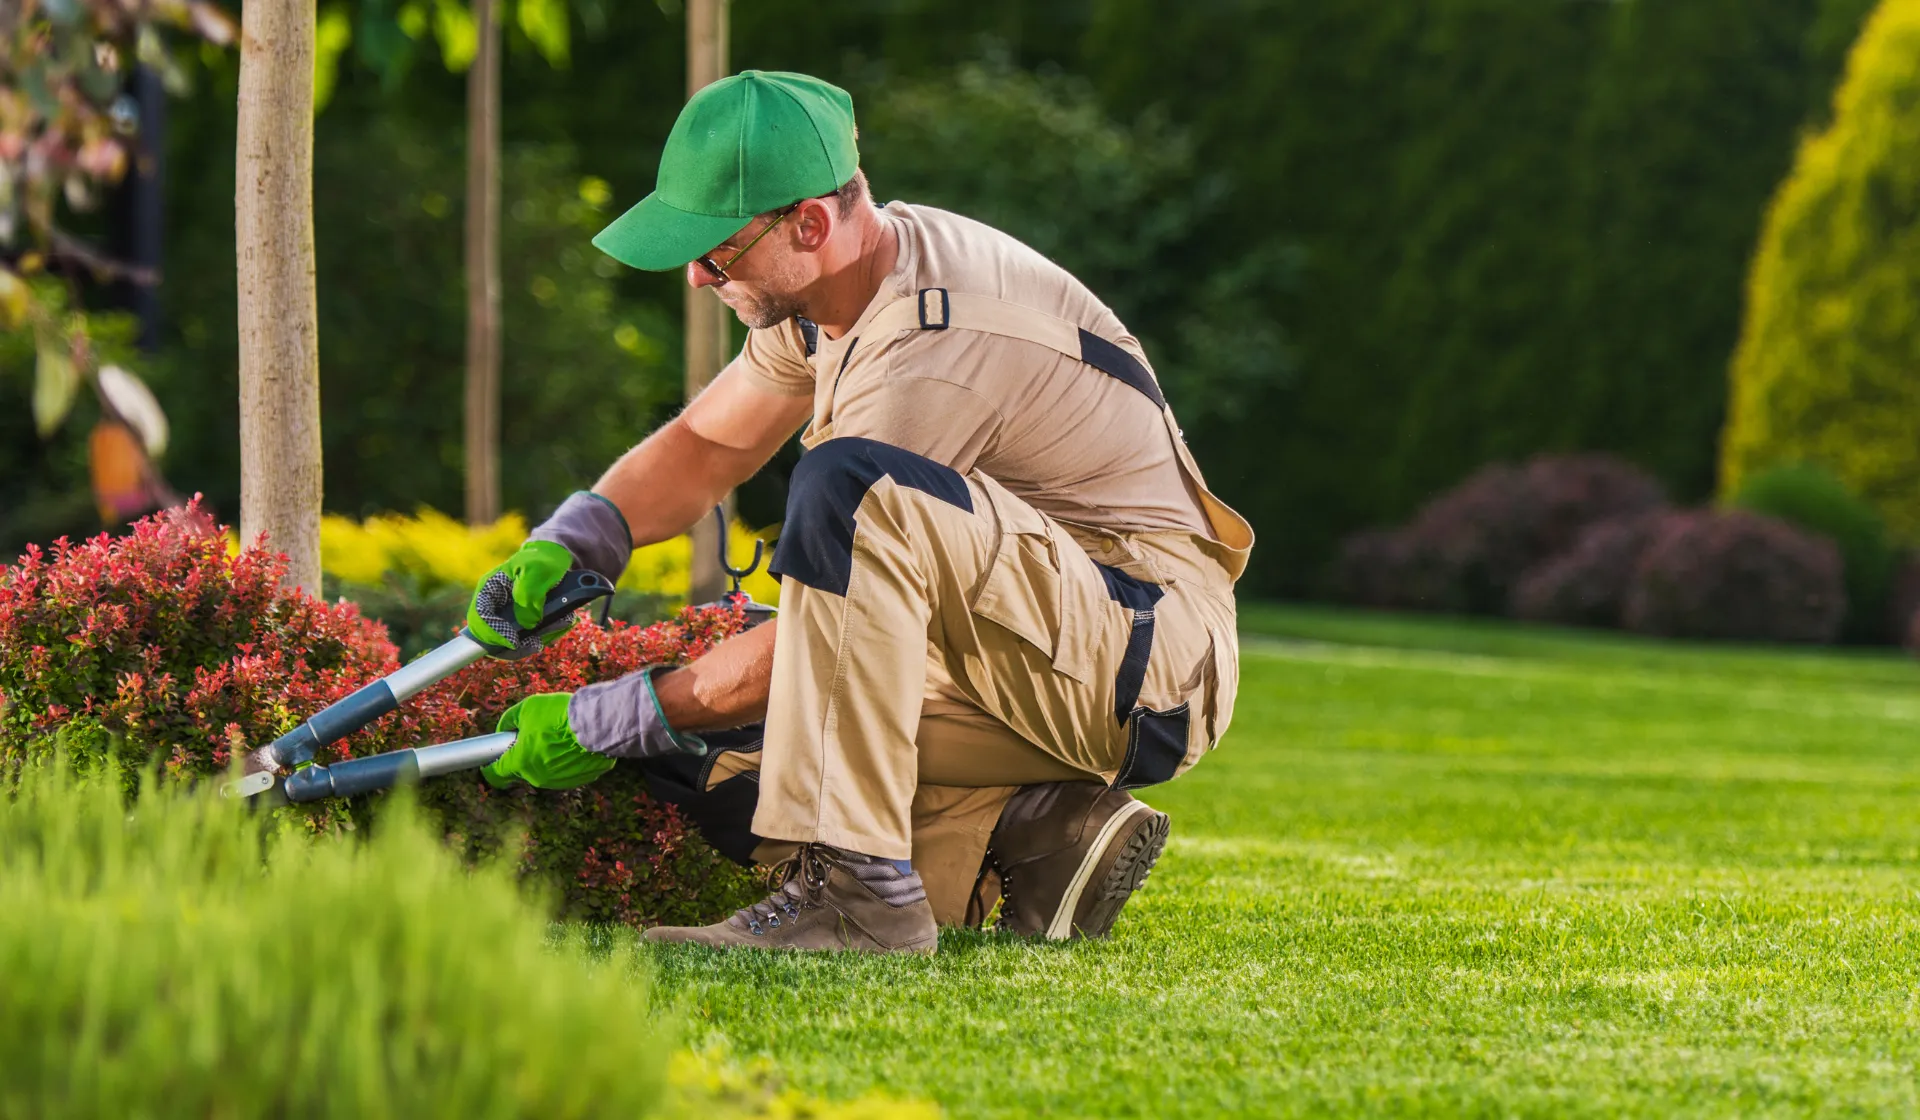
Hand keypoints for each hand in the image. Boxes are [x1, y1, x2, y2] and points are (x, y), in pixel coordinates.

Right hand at [466, 540, 573, 650]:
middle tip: (536, 644)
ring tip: (559, 624)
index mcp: (490, 589)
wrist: (556, 559)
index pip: (480, 616)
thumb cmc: (543, 560)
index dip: (493, 633)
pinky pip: (529, 639)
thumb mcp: (537, 570)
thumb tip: (528, 624)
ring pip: (512, 643)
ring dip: (535, 641)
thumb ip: (529, 595)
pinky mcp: (523, 624)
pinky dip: (546, 636)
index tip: (514, 642)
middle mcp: (495, 606)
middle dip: (515, 646)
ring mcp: (508, 616)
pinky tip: (562, 622)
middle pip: (491, 637)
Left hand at [481, 693, 615, 789]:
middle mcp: (537, 777)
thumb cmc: (560, 714)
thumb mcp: (528, 708)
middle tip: (534, 736)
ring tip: (559, 736)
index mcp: (520, 762)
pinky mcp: (580, 779)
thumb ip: (510, 720)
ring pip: (545, 770)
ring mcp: (559, 781)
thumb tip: (503, 729)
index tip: (490, 762)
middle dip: (524, 755)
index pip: (496, 775)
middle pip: (522, 770)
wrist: (598, 723)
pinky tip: (574, 743)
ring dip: (546, 757)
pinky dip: (566, 760)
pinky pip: (567, 771)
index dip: (490, 768)